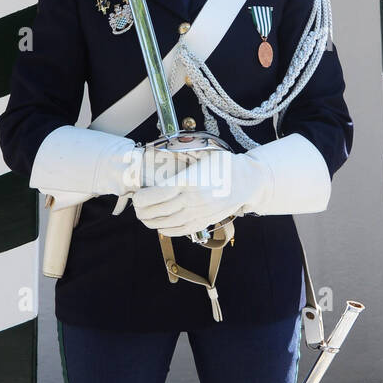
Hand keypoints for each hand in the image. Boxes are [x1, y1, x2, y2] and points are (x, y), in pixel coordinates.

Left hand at [131, 150, 265, 236]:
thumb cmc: (223, 165)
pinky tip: (159, 226)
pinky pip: (180, 230)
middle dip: (142, 211)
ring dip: (151, 222)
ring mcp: (198, 213)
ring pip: (166, 223)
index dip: (142, 198)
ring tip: (144, 217)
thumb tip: (159, 152)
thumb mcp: (202, 154)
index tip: (136, 197)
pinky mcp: (203, 222)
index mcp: (189, 181)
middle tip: (137, 208)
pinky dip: (166, 230)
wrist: (246, 182)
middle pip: (158, 210)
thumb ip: (181, 155)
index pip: (157, 194)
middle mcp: (192, 200)